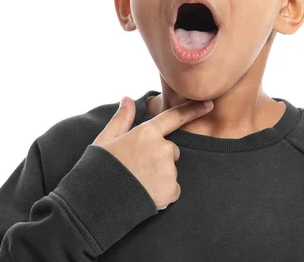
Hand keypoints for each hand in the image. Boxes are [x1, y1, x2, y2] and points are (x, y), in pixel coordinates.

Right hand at [93, 96, 213, 210]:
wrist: (94, 204)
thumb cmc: (98, 169)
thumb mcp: (105, 140)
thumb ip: (121, 119)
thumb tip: (127, 99)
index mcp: (146, 132)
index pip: (174, 117)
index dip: (193, 110)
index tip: (209, 104)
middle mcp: (162, 148)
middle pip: (171, 150)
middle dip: (159, 158)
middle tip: (137, 169)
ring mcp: (168, 169)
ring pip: (170, 170)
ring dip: (160, 177)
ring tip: (138, 183)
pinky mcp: (171, 189)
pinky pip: (172, 189)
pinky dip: (162, 193)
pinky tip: (144, 195)